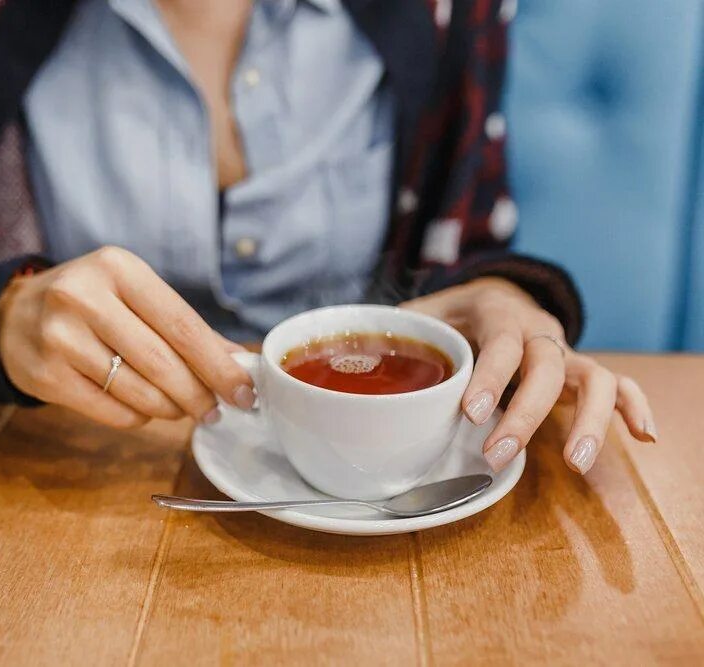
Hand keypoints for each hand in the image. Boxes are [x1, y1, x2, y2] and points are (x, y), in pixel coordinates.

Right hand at [0, 247, 253, 428]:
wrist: (12, 316)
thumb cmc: (89, 304)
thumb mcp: (133, 295)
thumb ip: (184, 326)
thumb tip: (237, 364)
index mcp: (118, 269)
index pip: (182, 325)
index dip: (219, 365)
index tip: (244, 392)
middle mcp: (85, 297)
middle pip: (163, 363)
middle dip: (199, 394)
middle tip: (214, 410)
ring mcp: (60, 337)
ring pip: (139, 392)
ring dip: (170, 409)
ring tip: (178, 408)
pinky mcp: (45, 375)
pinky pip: (112, 412)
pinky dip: (139, 417)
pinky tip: (142, 408)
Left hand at [402, 278, 656, 474]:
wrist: (496, 293)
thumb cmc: (453, 312)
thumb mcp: (422, 312)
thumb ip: (396, 331)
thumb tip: (359, 348)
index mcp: (497, 314)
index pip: (500, 344)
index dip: (489, 377)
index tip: (471, 413)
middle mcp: (538, 331)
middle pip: (544, 368)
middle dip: (525, 415)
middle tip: (496, 455)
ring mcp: (564, 352)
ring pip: (594, 377)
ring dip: (589, 420)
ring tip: (575, 462)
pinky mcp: (580, 372)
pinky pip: (618, 384)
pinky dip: (634, 407)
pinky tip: (643, 438)